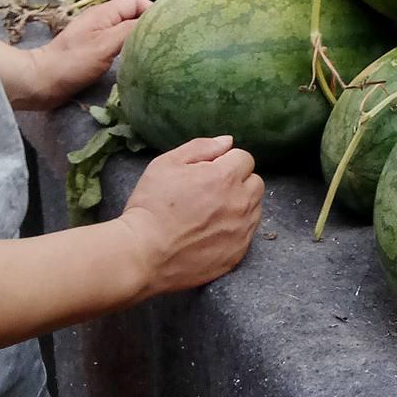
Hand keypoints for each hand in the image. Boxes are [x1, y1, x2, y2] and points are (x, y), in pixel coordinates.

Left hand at [8, 0, 150, 110]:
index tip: (167, 28)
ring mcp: (95, 35)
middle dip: (147, 25)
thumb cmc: (74, 61)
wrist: (40, 81)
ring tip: (152, 51)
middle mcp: (101, 20)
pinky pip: (116, 44)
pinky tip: (133, 60)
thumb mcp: (107, 44)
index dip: (153, 11)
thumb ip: (131, 30)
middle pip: (131, 15)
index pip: (136, 2)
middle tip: (163, 42)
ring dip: (138, 38)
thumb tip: (156, 23)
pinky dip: (127, 49)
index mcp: (104, 12)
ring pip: (124, 30)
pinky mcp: (92, 51)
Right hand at [116, 138, 263, 298]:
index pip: (244, 158)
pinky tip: (212, 232)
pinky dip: (236, 230)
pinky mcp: (238, 253)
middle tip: (212, 191)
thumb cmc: (150, 206)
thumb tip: (228, 141)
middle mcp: (240, 203)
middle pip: (255, 182)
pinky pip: (248, 234)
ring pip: (254, 208)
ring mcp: (241, 231)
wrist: (141, 255)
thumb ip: (201, 147)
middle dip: (238, 182)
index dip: (225, 162)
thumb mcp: (166, 164)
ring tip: (211, 213)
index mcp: (225, 177)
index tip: (209, 172)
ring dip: (240, 205)